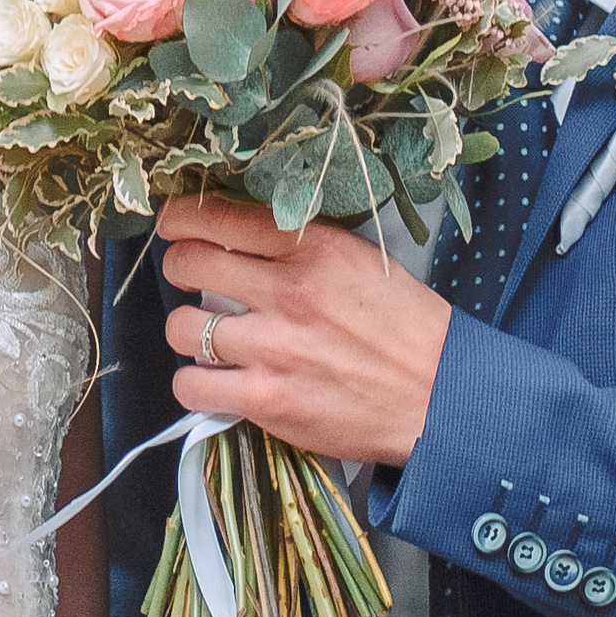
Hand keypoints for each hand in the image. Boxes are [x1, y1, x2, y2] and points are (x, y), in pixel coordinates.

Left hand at [159, 195, 453, 465]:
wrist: (439, 397)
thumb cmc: (405, 327)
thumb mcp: (360, 259)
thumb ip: (301, 243)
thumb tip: (241, 231)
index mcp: (313, 248)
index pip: (217, 216)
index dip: (181, 218)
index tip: (175, 225)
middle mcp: (288, 293)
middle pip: (188, 264)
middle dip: (180, 266)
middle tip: (191, 277)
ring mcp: (274, 349)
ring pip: (181, 327)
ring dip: (188, 330)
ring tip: (208, 335)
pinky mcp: (268, 400)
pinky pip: (192, 387)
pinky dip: (196, 384)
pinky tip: (216, 380)